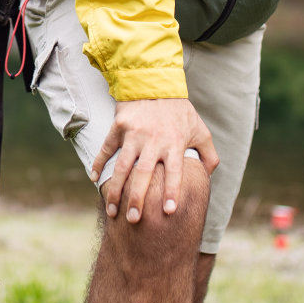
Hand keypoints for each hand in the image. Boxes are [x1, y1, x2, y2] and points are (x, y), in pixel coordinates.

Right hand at [91, 98, 218, 225]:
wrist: (155, 82)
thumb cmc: (180, 110)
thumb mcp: (200, 129)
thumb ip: (209, 154)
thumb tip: (209, 176)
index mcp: (174, 143)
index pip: (175, 172)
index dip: (173, 191)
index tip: (169, 212)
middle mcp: (154, 141)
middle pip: (144, 174)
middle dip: (138, 198)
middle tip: (134, 220)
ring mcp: (134, 134)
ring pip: (122, 166)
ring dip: (116, 190)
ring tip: (112, 211)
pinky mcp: (119, 127)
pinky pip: (106, 148)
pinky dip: (98, 163)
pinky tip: (94, 180)